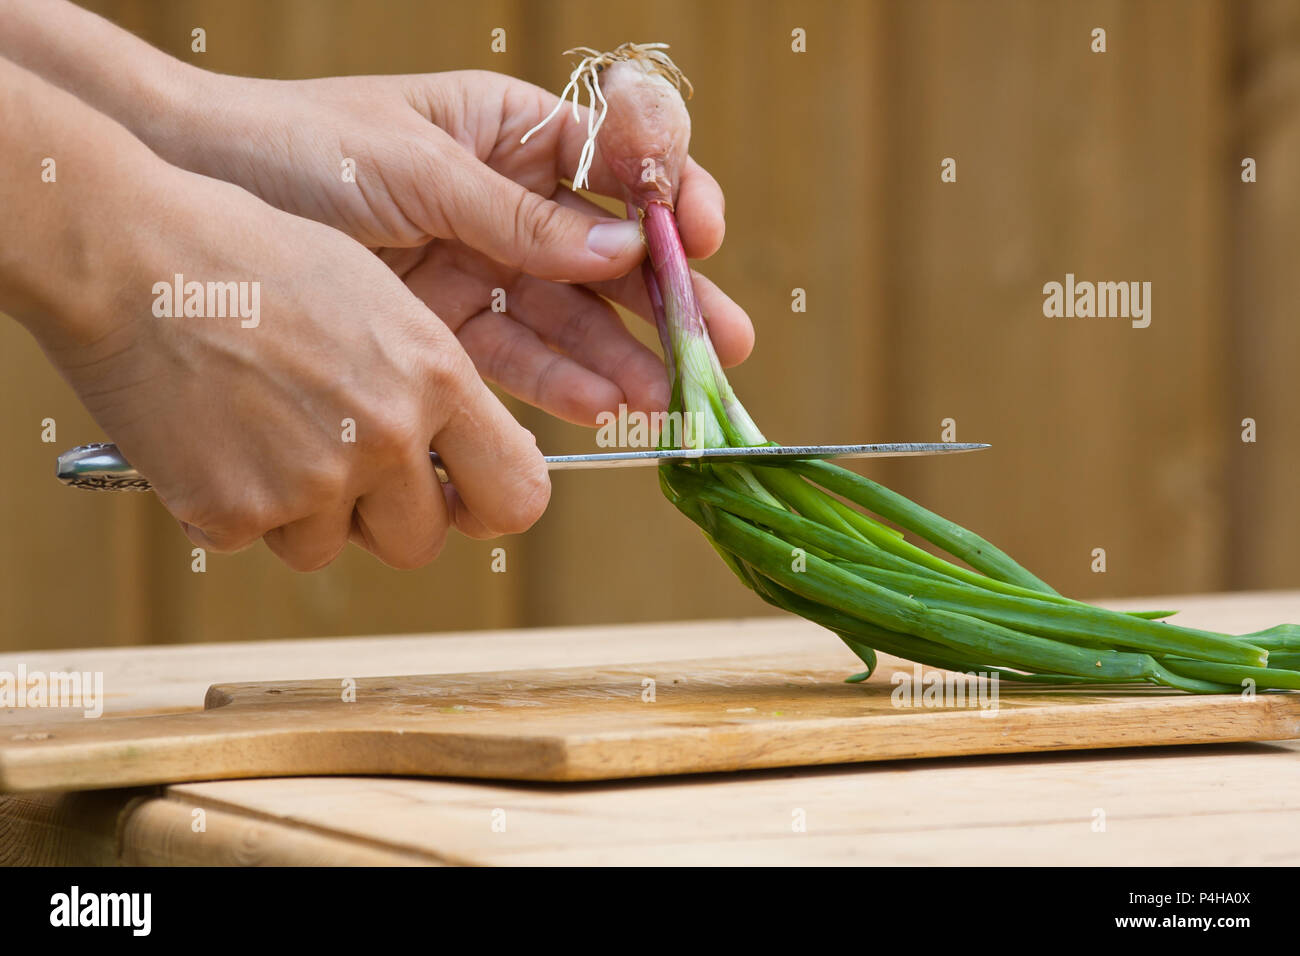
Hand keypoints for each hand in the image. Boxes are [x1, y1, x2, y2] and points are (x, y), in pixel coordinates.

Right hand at [40, 161, 550, 569]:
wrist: (128, 252)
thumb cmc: (254, 259)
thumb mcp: (380, 300)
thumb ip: (433, 385)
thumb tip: (463, 458)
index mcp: (437, 378)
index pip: (518, 496)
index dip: (489, 505)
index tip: (464, 499)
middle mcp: (386, 438)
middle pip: (420, 541)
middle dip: (385, 515)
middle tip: (340, 464)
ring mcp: (309, 482)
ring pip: (329, 549)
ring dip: (304, 513)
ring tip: (262, 430)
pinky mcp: (232, 512)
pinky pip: (253, 541)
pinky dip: (232, 505)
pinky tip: (210, 435)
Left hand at [161, 69, 754, 423]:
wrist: (190, 192)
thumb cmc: (293, 146)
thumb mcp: (414, 168)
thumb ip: (519, 216)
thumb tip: (624, 245)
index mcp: (510, 130)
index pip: (619, 159)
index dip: (668, 195)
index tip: (695, 234)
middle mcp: (509, 200)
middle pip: (610, 251)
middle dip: (670, 298)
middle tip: (724, 345)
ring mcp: (481, 265)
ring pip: (572, 315)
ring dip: (625, 357)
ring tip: (671, 400)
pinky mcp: (447, 324)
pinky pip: (516, 355)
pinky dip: (558, 383)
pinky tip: (602, 406)